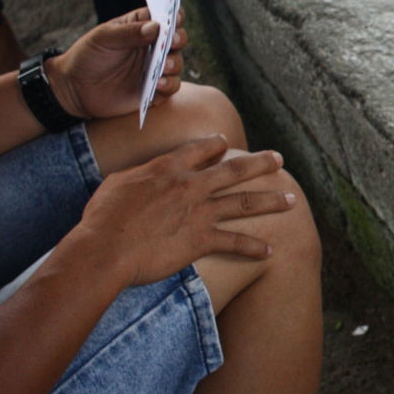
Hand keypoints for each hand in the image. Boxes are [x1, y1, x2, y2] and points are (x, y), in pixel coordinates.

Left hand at [46, 7, 186, 119]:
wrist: (74, 89)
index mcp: (141, 27)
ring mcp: (155, 68)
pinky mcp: (155, 90)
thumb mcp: (104, 38)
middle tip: (173, 41)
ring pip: (177, 63)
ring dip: (174, 63)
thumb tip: (157, 27)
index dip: (174, 16)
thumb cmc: (87, 56)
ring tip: (164, 66)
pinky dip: (169, 84)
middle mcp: (153, 47)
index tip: (175, 18)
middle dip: (179, 39)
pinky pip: (172, 86)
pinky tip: (158, 83)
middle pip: (177, 39)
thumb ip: (129, 32)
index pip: (164, 17)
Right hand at [69, 135, 294, 287]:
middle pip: (234, 170)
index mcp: (168, 169)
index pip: (199, 149)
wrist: (104, 249)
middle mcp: (190, 186)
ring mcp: (199, 212)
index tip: (226, 143)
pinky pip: (235, 242)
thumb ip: (139, 175)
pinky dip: (254, 247)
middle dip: (260, 163)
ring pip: (244, 202)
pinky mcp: (201, 240)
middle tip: (279, 159)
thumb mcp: (117, 184)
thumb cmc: (102, 218)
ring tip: (292, 200)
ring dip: (271, 201)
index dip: (215, 145)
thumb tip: (143, 175)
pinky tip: (270, 250)